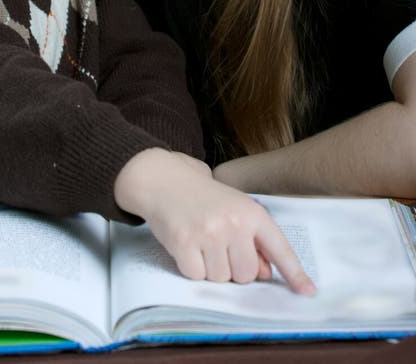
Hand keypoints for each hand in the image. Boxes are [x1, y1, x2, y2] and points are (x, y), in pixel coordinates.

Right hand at [114, 149, 314, 294]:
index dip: (294, 273)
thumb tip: (266, 274)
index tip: (308, 293)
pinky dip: (191, 267)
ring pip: (220, 278)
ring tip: (202, 243)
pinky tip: (188, 246)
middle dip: (233, 269)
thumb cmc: (204, 198)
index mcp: (251, 212)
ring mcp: (208, 232)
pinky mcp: (184, 242)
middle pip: (246, 275)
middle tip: (219, 247)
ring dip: (211, 269)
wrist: (165, 179)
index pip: (279, 248)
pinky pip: (196, 277)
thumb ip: (254, 241)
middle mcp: (233, 222)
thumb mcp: (235, 209)